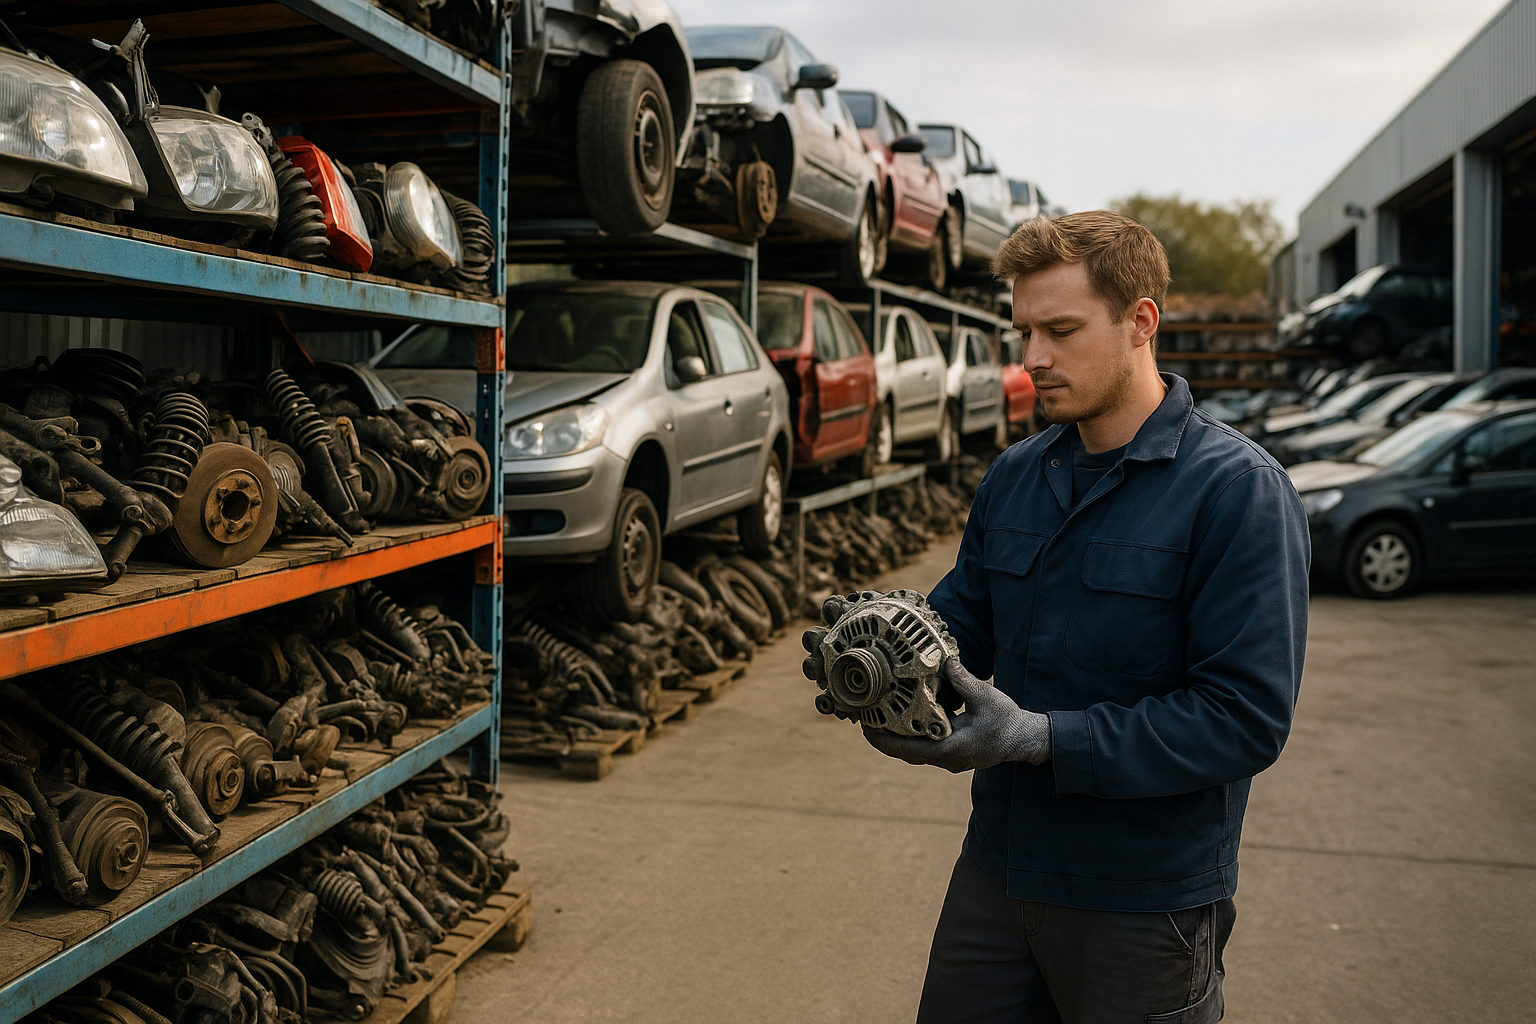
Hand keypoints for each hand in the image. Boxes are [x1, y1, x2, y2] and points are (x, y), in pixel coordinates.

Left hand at [862, 656, 1050, 772]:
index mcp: (950, 748)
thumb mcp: (985, 696)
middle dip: (883, 739)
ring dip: (895, 739)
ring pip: (913, 752)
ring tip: (876, 720)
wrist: (1025, 739)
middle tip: (863, 720)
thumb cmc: (1007, 721)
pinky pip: (924, 748)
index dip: (883, 741)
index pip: (908, 749)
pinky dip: (910, 737)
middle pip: (905, 753)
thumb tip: (944, 658)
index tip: (865, 729)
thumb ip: (962, 679)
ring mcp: (949, 759)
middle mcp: (946, 758)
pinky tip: (902, 721)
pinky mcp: (952, 754)